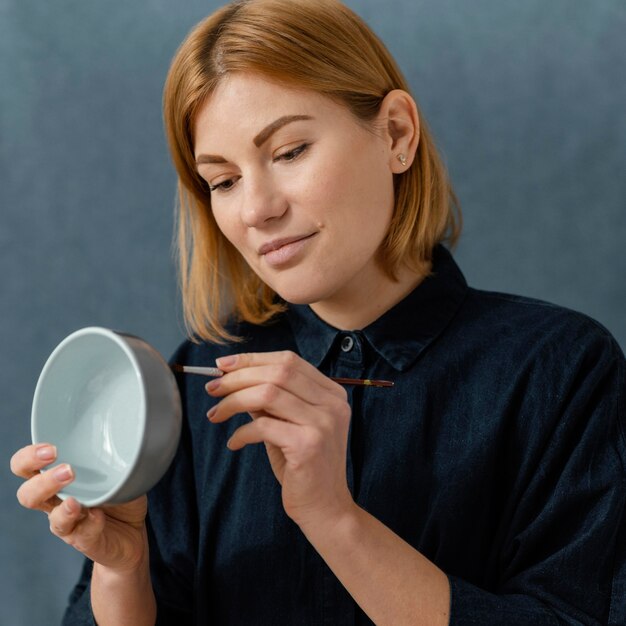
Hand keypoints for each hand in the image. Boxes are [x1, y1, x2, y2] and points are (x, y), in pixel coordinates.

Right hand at [11, 443, 147, 571]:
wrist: (132, 534)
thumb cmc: (119, 494)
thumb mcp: (116, 467)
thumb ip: (114, 449)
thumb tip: (128, 422)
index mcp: (56, 480)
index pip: (25, 467)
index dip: (28, 458)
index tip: (50, 448)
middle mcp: (57, 503)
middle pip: (28, 495)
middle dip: (42, 481)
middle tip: (67, 469)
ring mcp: (70, 524)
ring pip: (53, 520)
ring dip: (64, 508)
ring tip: (77, 500)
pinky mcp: (86, 541)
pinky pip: (83, 534)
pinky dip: (91, 524)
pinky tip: (99, 516)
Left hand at [206, 350, 354, 528]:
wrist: (326, 510)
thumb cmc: (304, 468)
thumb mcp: (289, 426)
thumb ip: (271, 402)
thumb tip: (235, 380)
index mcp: (331, 394)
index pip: (289, 360)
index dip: (252, 359)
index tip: (223, 365)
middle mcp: (332, 403)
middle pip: (278, 371)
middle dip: (238, 376)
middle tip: (212, 388)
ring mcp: (323, 423)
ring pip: (268, 393)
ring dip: (234, 400)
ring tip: (216, 413)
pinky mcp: (308, 444)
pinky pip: (263, 426)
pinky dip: (241, 432)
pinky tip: (234, 442)